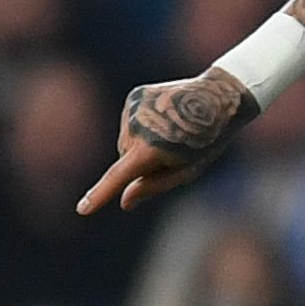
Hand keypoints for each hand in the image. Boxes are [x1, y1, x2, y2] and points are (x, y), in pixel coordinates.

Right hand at [78, 70, 255, 216]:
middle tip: (175, 147)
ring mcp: (133, 108)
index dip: (100, 195)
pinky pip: (130, 121)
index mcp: (152, 149)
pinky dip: (143, 124)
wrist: (221, 96)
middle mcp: (137, 126)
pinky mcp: (134, 96)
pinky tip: (165, 116)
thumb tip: (124, 202)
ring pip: (126, 140)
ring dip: (143, 142)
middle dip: (142, 161)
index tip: (83, 210)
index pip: (119, 177)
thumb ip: (154, 186)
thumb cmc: (209, 139)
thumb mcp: (188, 169)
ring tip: (173, 129)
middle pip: (125, 158)